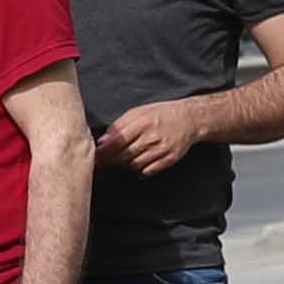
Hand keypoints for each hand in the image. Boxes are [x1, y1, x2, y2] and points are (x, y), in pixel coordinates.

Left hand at [94, 97, 211, 178]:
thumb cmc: (160, 114)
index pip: (117, 141)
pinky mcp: (169, 159)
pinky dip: (139, 169)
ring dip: (125, 164)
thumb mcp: (138, 112)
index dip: (103, 152)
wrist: (189, 119)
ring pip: (134, 165)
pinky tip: (139, 162)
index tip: (94, 157)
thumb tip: (101, 142)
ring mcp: (162, 149)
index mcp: (142, 122)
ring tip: (125, 157)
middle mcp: (152, 137)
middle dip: (110, 160)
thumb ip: (119, 126)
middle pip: (124, 155)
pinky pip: (147, 171)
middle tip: (101, 163)